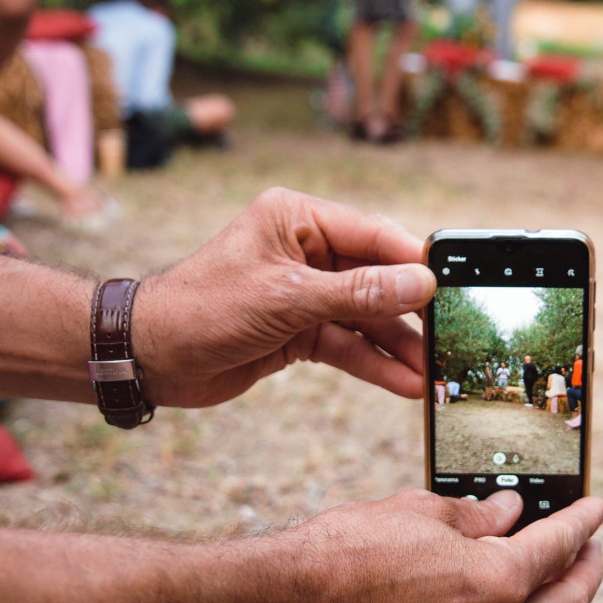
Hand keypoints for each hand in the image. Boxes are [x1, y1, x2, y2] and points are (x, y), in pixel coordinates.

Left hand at [133, 187, 435, 406]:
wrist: (151, 357)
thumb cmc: (204, 308)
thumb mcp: (287, 298)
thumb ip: (358, 292)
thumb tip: (419, 283)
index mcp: (298, 219)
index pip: (373, 235)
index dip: (414, 264)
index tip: (452, 289)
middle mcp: (304, 250)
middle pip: (376, 278)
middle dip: (411, 313)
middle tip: (449, 338)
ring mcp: (302, 293)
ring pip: (365, 317)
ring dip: (396, 346)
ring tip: (432, 375)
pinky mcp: (297, 330)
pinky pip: (346, 344)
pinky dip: (372, 363)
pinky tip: (402, 383)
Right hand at [242, 491, 602, 602]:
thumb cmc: (346, 551)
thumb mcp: (419, 513)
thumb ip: (476, 517)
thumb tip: (509, 515)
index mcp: (498, 584)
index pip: (560, 547)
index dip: (583, 523)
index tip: (596, 508)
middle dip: (586, 572)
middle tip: (590, 546)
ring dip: (548, 597)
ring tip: (548, 565)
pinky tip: (493, 587)